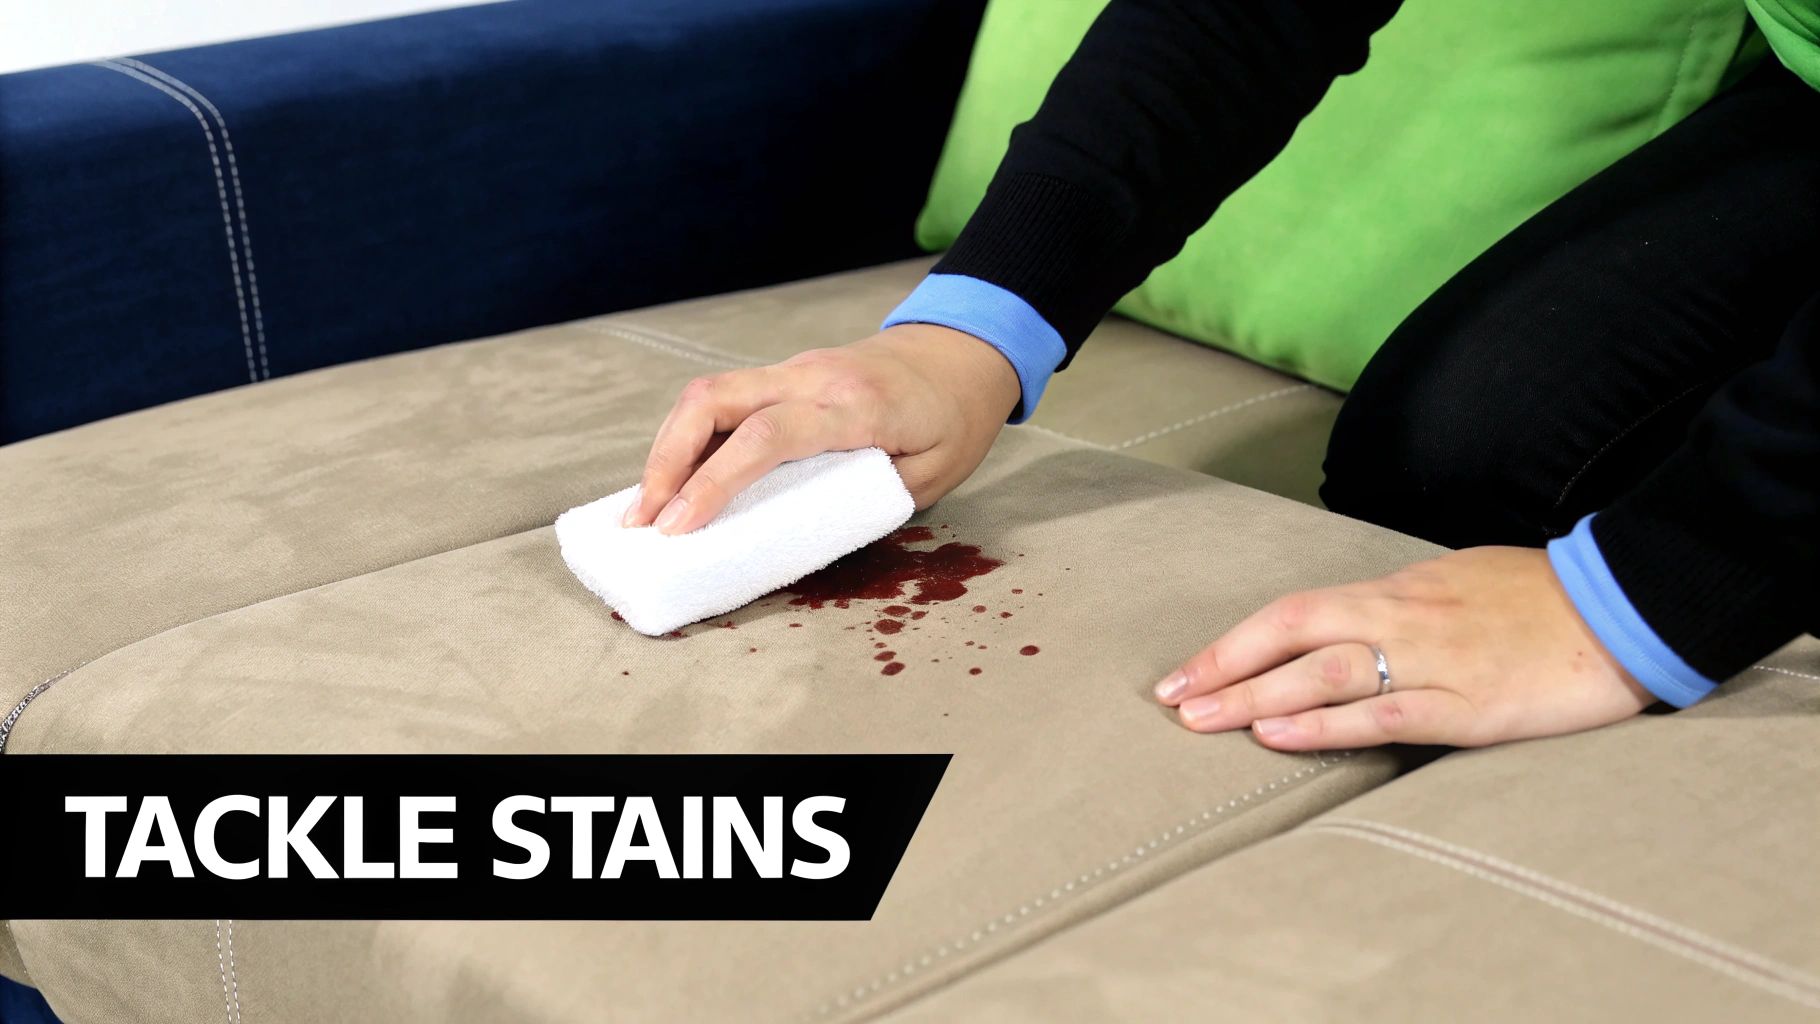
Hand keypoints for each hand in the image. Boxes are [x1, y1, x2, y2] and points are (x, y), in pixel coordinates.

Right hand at [622, 324, 1020, 533]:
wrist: (961, 352)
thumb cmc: (953, 421)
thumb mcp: (931, 476)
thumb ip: (867, 499)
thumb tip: (795, 533)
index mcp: (856, 407)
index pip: (768, 437)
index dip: (714, 482)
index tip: (678, 528)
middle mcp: (814, 377)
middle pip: (714, 400)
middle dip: (667, 461)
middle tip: (644, 521)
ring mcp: (794, 368)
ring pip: (708, 394)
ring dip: (669, 448)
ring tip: (648, 508)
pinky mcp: (784, 374)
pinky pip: (724, 399)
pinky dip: (692, 437)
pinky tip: (678, 479)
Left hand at [1153, 547, 1653, 748]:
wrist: (1627, 606)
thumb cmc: (1540, 597)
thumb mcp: (1455, 586)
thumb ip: (1398, 609)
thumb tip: (1347, 631)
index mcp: (1396, 590)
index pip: (1293, 611)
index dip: (1233, 641)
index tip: (1183, 671)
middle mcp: (1403, 618)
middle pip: (1292, 634)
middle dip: (1223, 667)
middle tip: (1168, 699)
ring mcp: (1436, 661)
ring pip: (1325, 672)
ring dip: (1255, 695)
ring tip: (1201, 719)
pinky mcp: (1472, 706)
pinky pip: (1385, 712)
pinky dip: (1325, 724)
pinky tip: (1277, 735)